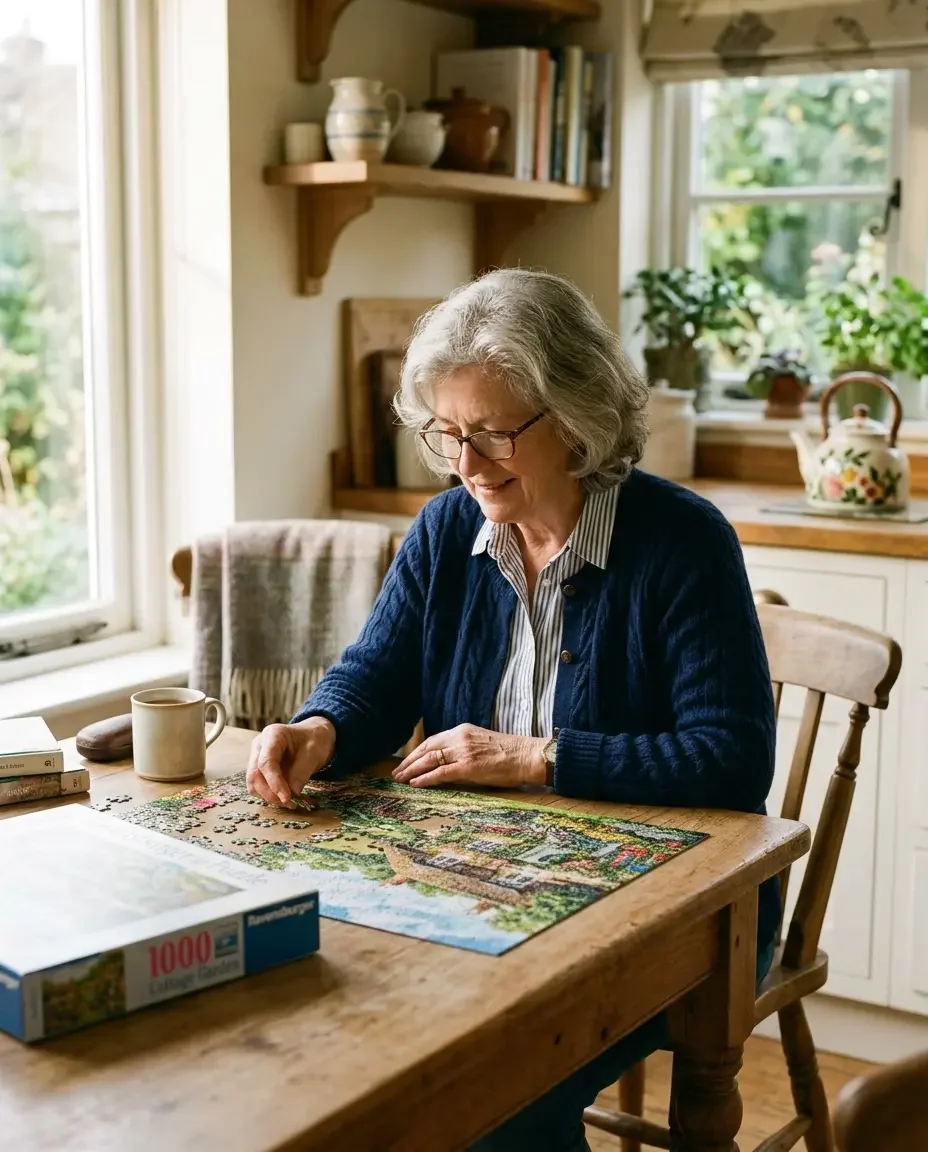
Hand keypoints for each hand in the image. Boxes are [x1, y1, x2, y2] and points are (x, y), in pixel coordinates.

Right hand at [246, 718, 335, 805]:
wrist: (313, 737)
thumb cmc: (313, 740)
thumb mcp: (314, 752)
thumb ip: (302, 771)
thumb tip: (293, 793)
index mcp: (273, 735)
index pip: (266, 762)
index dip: (274, 782)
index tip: (287, 798)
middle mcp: (260, 745)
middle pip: (255, 774)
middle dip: (270, 793)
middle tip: (290, 803)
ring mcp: (257, 757)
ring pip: (253, 783)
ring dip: (269, 796)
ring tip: (290, 802)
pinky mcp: (259, 769)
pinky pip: (258, 786)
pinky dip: (270, 795)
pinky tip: (285, 797)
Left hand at [392, 724, 545, 788]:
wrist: (527, 755)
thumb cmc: (509, 753)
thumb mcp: (482, 744)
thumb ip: (464, 749)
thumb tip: (449, 762)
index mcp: (463, 731)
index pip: (433, 740)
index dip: (418, 752)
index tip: (407, 761)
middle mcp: (459, 738)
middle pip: (426, 748)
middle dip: (409, 761)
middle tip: (397, 772)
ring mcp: (463, 751)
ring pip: (429, 759)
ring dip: (412, 770)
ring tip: (400, 779)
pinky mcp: (468, 766)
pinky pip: (440, 773)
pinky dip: (425, 778)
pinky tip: (415, 784)